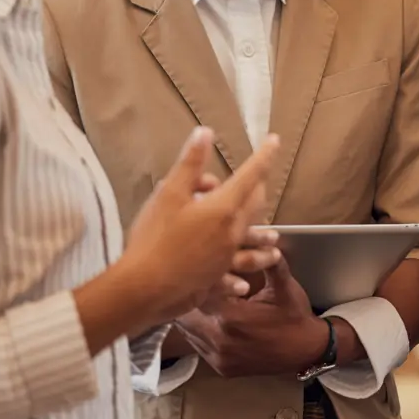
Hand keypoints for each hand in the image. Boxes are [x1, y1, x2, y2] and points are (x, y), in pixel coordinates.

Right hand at [120, 128, 278, 328]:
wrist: (144, 286)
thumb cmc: (155, 236)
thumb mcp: (169, 193)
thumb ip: (190, 163)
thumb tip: (206, 132)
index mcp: (224, 207)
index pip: (251, 174)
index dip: (264, 155)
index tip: (274, 140)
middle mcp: (233, 231)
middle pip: (255, 206)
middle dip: (260, 190)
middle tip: (261, 178)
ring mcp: (227, 257)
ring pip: (253, 244)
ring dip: (263, 240)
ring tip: (274, 240)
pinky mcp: (216, 278)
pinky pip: (234, 273)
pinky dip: (241, 274)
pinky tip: (245, 284)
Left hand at [175, 256, 331, 376]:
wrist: (306, 351)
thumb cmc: (294, 317)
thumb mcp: (284, 287)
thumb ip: (269, 263)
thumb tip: (261, 240)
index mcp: (231, 317)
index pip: (199, 295)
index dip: (197, 282)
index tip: (199, 272)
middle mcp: (220, 339)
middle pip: (187, 315)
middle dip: (190, 299)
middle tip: (193, 285)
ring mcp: (219, 357)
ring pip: (189, 333)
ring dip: (192, 316)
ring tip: (197, 301)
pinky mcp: (221, 368)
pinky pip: (198, 347)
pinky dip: (199, 333)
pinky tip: (208, 321)